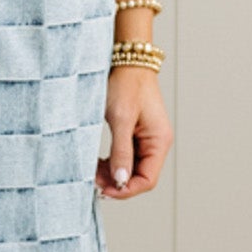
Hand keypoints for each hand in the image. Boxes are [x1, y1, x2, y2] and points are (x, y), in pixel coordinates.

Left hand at [96, 67, 172, 197]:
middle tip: (92, 180)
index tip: (103, 190)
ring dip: (112, 174)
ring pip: (130, 169)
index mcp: (159, 141)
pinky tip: (97, 163)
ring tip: (92, 172)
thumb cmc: (126, 85)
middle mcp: (156, 143)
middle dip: (116, 182)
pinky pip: (125, 157)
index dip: (126, 189)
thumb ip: (121, 151)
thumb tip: (120, 180)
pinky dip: (111, 163)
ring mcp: (146, 140)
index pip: (147, 180)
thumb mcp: (120, 120)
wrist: (127, 62)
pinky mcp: (136, 135)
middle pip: (139, 177)